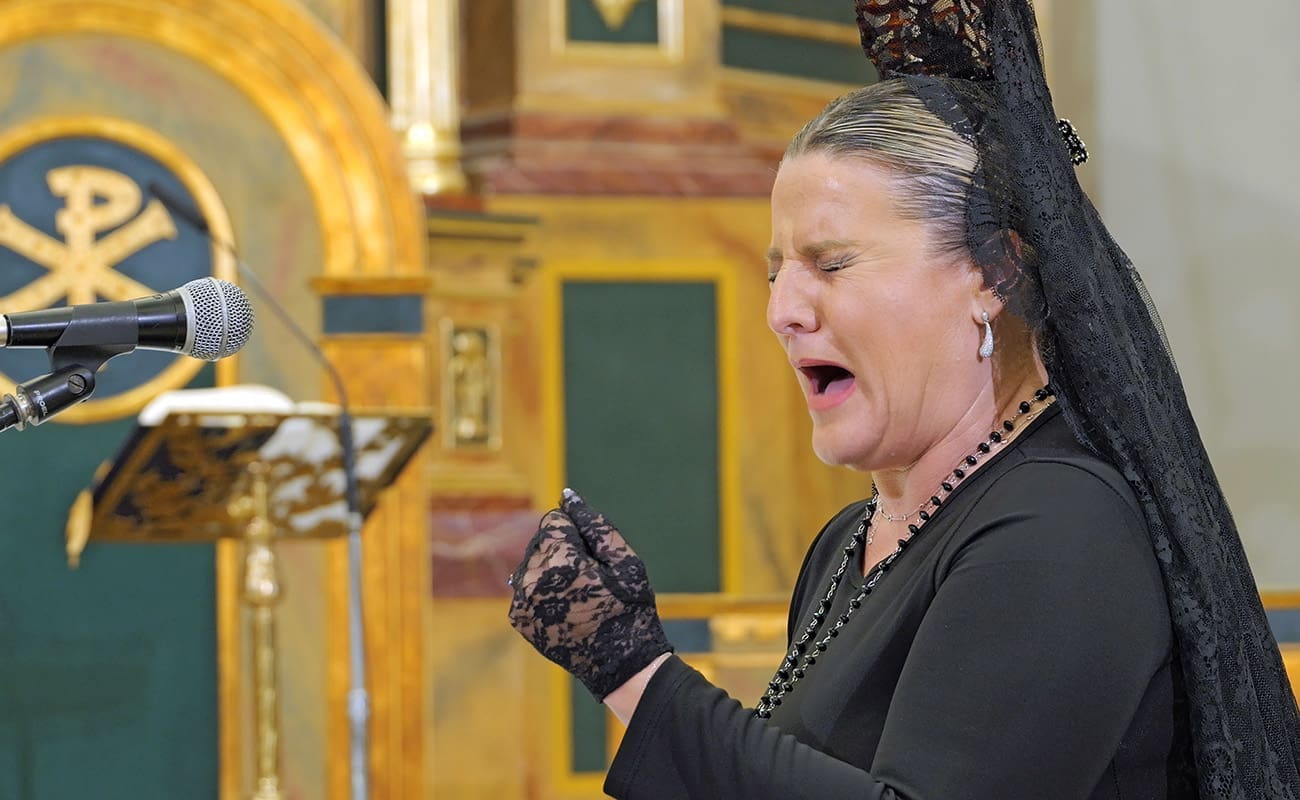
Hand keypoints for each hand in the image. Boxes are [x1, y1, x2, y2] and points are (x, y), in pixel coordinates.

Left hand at [508, 490, 672, 700]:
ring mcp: (521, 602)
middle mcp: (532, 580)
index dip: (578, 535)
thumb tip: (567, 496)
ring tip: (579, 594)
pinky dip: (544, 589)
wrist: (621, 665)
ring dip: (552, 569)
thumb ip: (594, 524)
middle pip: (541, 541)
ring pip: (532, 563)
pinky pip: (526, 587)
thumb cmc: (629, 609)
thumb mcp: (625, 561)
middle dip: (563, 550)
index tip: (596, 559)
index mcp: (560, 562)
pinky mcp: (519, 618)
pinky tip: (566, 607)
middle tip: (591, 580)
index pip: (554, 521)